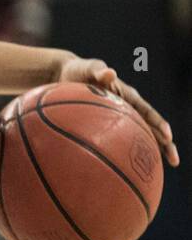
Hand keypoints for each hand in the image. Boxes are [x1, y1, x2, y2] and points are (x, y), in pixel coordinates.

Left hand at [56, 58, 178, 165]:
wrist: (65, 75)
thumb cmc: (78, 71)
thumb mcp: (88, 68)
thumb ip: (98, 71)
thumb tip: (110, 73)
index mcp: (127, 95)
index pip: (147, 111)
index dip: (159, 124)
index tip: (168, 136)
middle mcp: (128, 108)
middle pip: (150, 128)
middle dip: (164, 144)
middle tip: (174, 160)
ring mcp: (119, 118)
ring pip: (139, 137)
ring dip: (150, 152)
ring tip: (159, 171)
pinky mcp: (107, 125)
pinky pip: (118, 141)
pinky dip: (124, 154)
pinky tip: (125, 170)